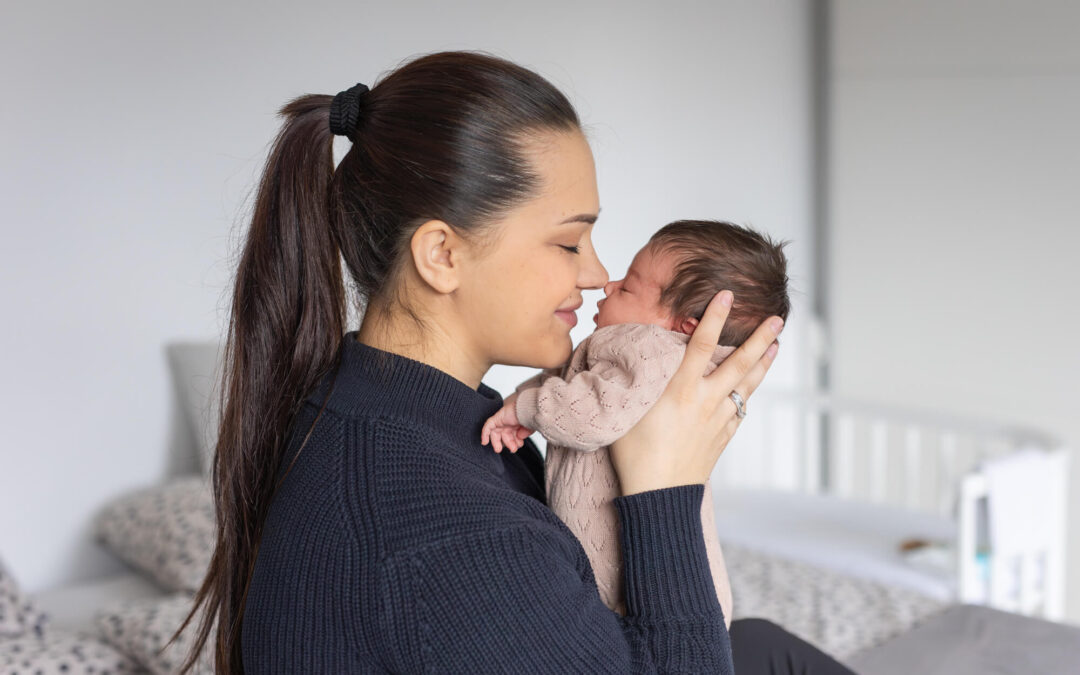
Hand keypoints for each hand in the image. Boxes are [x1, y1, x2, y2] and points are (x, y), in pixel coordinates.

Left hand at [481, 394, 534, 453]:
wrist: (529, 408)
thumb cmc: (532, 415)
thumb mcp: (530, 427)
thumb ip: (525, 433)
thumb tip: (520, 437)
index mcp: (518, 423)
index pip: (514, 434)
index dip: (516, 442)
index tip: (519, 445)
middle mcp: (510, 422)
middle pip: (505, 434)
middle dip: (508, 443)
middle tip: (512, 450)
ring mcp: (502, 420)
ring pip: (495, 432)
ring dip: (496, 442)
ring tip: (498, 449)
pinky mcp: (497, 418)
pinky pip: (487, 426)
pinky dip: (484, 434)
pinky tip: (484, 442)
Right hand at [609, 290, 781, 495]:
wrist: (658, 495)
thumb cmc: (633, 454)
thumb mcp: (626, 410)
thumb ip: (634, 382)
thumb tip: (628, 361)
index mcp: (681, 389)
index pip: (702, 344)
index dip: (715, 317)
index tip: (727, 295)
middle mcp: (705, 400)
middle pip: (739, 363)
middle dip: (759, 339)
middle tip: (777, 320)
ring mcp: (717, 420)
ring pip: (747, 386)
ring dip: (763, 364)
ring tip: (776, 346)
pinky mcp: (721, 438)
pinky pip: (739, 410)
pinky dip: (747, 395)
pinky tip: (751, 388)